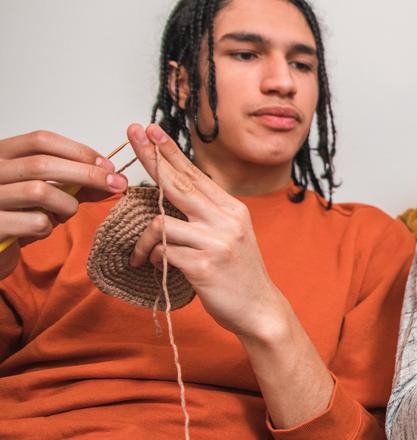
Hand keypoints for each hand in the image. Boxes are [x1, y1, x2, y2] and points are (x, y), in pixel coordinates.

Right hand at [0, 130, 127, 277]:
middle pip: (43, 164)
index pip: (41, 140)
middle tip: (115, 184)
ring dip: (65, 204)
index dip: (78, 151)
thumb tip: (113, 178)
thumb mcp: (46, 192)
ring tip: (64, 213)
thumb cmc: (17, 214)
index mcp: (2, 155)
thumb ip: (75, 183)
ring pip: (39, 191)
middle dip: (86, 173)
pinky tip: (40, 229)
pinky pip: (35, 222)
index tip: (106, 165)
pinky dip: (48, 227)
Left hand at [125, 123, 287, 338]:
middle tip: (132, 134)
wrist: (260, 309)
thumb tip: (171, 193)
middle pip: (178, 183)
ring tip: (142, 256)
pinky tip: (157, 268)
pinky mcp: (205, 265)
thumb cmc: (237, 274)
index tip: (150, 130)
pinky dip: (153, 259)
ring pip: (161, 223)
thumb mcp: (228, 236)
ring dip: (144, 241)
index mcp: (232, 209)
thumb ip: (205, 214)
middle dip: (151, 157)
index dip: (169, 151)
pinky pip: (162, 252)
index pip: (194, 174)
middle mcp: (226, 219)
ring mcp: (217, 241)